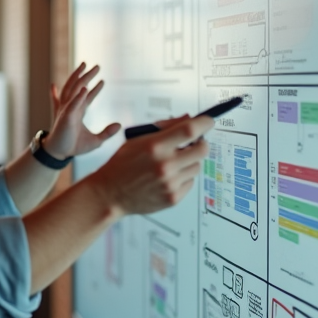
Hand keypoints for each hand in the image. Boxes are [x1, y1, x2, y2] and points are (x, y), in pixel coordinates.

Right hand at [43, 62, 120, 158]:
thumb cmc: (73, 146)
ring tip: (86, 65)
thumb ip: (107, 133)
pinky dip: (78, 96)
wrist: (60, 154)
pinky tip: (85, 88)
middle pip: (79, 87)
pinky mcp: (65, 117)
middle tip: (97, 66)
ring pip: (73, 89)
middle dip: (87, 75)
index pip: (87, 97)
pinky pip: (72, 104)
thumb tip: (119, 125)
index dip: (95, 89)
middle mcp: (72, 108)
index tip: (102, 81)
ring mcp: (67, 110)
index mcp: (77, 112)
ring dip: (79, 77)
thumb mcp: (96, 141)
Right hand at [89, 116, 213, 217]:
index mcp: (155, 146)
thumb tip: (188, 119)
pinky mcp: (173, 198)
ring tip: (172, 163)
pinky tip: (168, 177)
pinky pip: (190, 182)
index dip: (204, 123)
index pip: (190, 130)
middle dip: (201, 143)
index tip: (208, 121)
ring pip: (197, 166)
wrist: (110, 194)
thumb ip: (164, 128)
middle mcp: (165, 165)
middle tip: (194, 143)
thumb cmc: (122, 164)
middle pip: (202, 149)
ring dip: (190, 161)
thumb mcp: (137, 139)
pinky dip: (184, 177)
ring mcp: (170, 183)